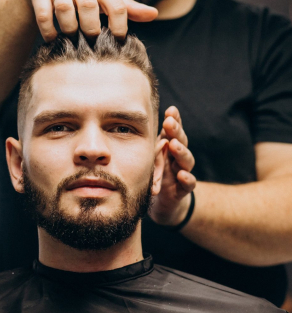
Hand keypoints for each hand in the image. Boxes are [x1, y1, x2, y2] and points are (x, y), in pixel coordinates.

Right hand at [22, 0, 157, 41]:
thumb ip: (128, 8)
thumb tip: (154, 15)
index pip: (116, 6)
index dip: (119, 26)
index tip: (116, 41)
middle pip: (89, 6)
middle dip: (90, 28)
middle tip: (90, 40)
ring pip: (64, 8)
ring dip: (68, 28)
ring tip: (70, 39)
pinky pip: (43, 15)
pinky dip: (48, 30)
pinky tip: (52, 38)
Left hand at [151, 106, 196, 225]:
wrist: (162, 202)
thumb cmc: (152, 174)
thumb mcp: (146, 158)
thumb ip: (142, 144)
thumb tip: (124, 124)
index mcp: (167, 147)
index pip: (172, 131)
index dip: (174, 120)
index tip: (170, 110)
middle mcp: (177, 158)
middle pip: (180, 141)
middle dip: (176, 131)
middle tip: (169, 123)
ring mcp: (181, 172)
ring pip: (187, 160)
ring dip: (181, 152)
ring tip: (174, 145)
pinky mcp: (182, 189)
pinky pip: (189, 184)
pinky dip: (187, 179)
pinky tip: (182, 174)